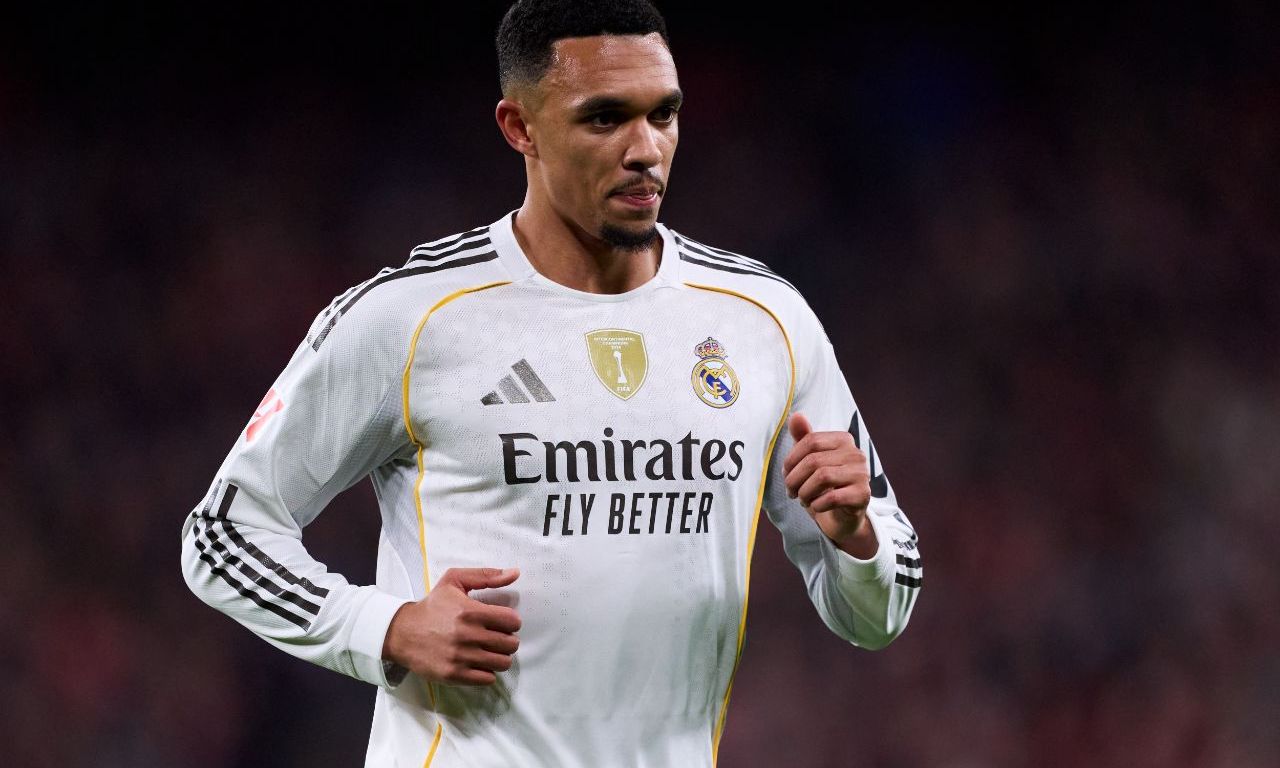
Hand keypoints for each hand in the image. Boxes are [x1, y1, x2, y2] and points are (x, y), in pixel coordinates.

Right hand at [382, 567, 521, 685]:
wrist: (402, 632)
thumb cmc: (432, 605)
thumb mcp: (455, 580)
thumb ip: (487, 576)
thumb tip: (515, 573)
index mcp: (471, 611)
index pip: (512, 621)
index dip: (512, 621)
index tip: (503, 622)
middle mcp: (467, 635)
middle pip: (510, 644)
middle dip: (508, 640)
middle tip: (497, 637)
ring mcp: (461, 657)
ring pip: (502, 663)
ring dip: (500, 656)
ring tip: (490, 650)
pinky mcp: (454, 675)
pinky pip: (487, 679)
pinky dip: (487, 672)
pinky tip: (479, 663)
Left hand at [782, 413, 877, 558]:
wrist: (842, 517)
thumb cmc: (823, 486)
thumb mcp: (810, 461)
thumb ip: (803, 438)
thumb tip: (796, 415)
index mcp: (843, 440)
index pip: (810, 441)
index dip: (791, 459)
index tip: (786, 474)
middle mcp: (856, 454)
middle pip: (814, 460)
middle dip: (794, 479)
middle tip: (791, 491)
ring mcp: (862, 474)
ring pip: (822, 477)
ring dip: (804, 492)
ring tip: (802, 499)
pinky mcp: (863, 495)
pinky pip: (832, 497)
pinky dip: (817, 504)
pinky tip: (816, 506)